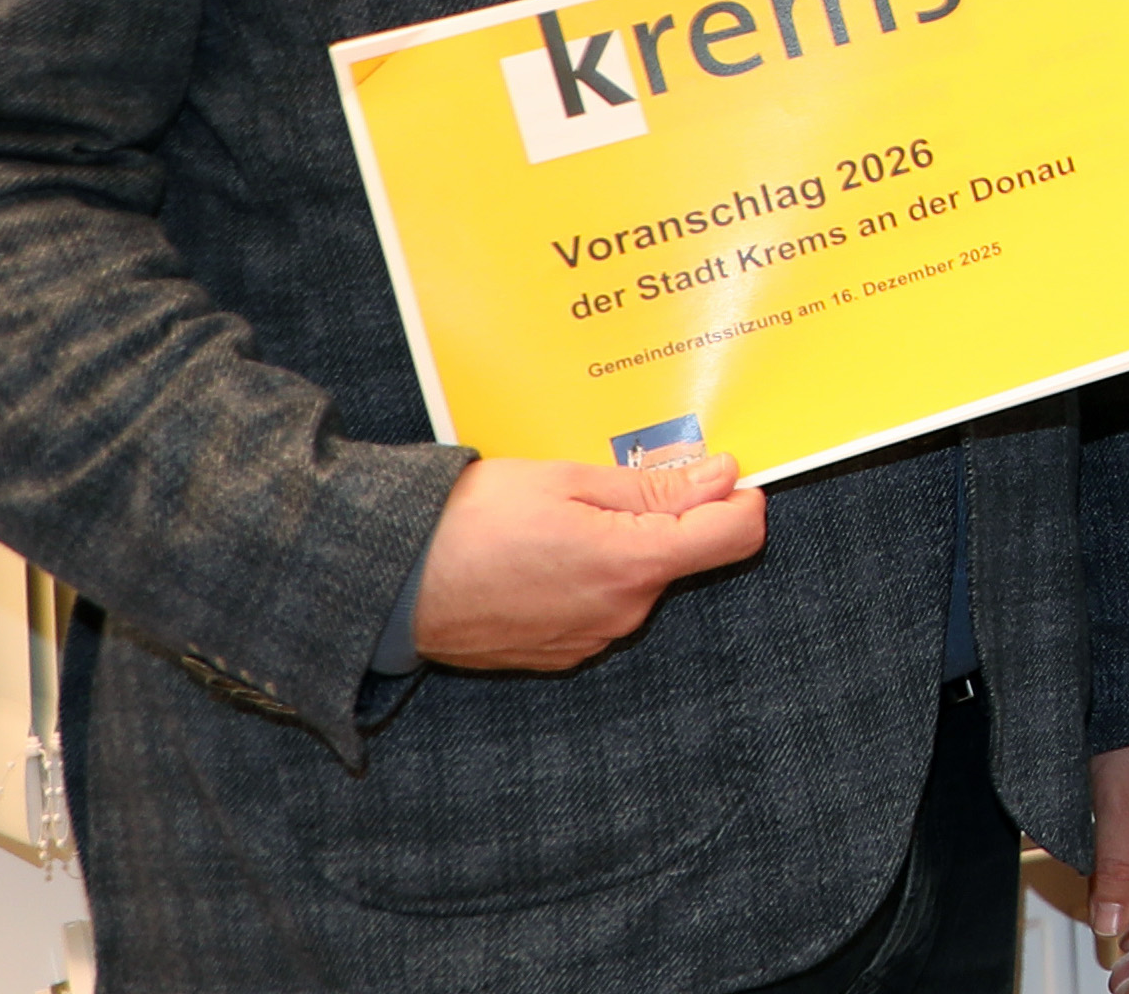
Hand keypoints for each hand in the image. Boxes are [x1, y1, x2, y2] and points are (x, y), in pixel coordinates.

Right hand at [412, 454, 766, 669]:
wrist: (389, 583)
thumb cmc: (468, 522)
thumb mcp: (567, 481)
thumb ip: (653, 487)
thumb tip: (722, 477)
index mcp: (633, 564)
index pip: (735, 535)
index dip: (740, 499)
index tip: (723, 475)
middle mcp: (622, 612)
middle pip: (681, 557)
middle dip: (662, 519)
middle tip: (606, 486)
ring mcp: (590, 639)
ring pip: (636, 582)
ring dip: (617, 549)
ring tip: (556, 522)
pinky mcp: (559, 654)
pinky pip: (598, 608)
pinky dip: (585, 578)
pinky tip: (538, 557)